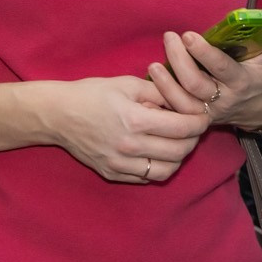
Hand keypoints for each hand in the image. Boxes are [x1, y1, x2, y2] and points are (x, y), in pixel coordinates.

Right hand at [47, 75, 211, 183]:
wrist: (57, 114)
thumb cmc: (92, 94)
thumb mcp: (127, 84)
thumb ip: (159, 92)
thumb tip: (184, 101)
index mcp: (135, 120)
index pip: (182, 128)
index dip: (199, 123)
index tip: (203, 117)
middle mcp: (129, 146)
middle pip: (178, 152)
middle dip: (193, 141)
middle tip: (194, 130)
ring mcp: (119, 164)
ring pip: (165, 171)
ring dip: (178, 158)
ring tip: (178, 143)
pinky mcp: (112, 173)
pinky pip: (146, 178)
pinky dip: (158, 168)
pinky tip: (157, 153)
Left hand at [147, 29, 261, 130]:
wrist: (261, 107)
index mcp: (243, 81)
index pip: (221, 68)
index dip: (204, 53)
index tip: (188, 35)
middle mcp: (225, 99)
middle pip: (196, 84)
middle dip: (179, 60)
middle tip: (169, 37)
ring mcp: (210, 111)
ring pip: (183, 102)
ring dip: (166, 83)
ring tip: (154, 64)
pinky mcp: (197, 118)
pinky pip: (177, 112)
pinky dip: (163, 98)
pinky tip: (153, 82)